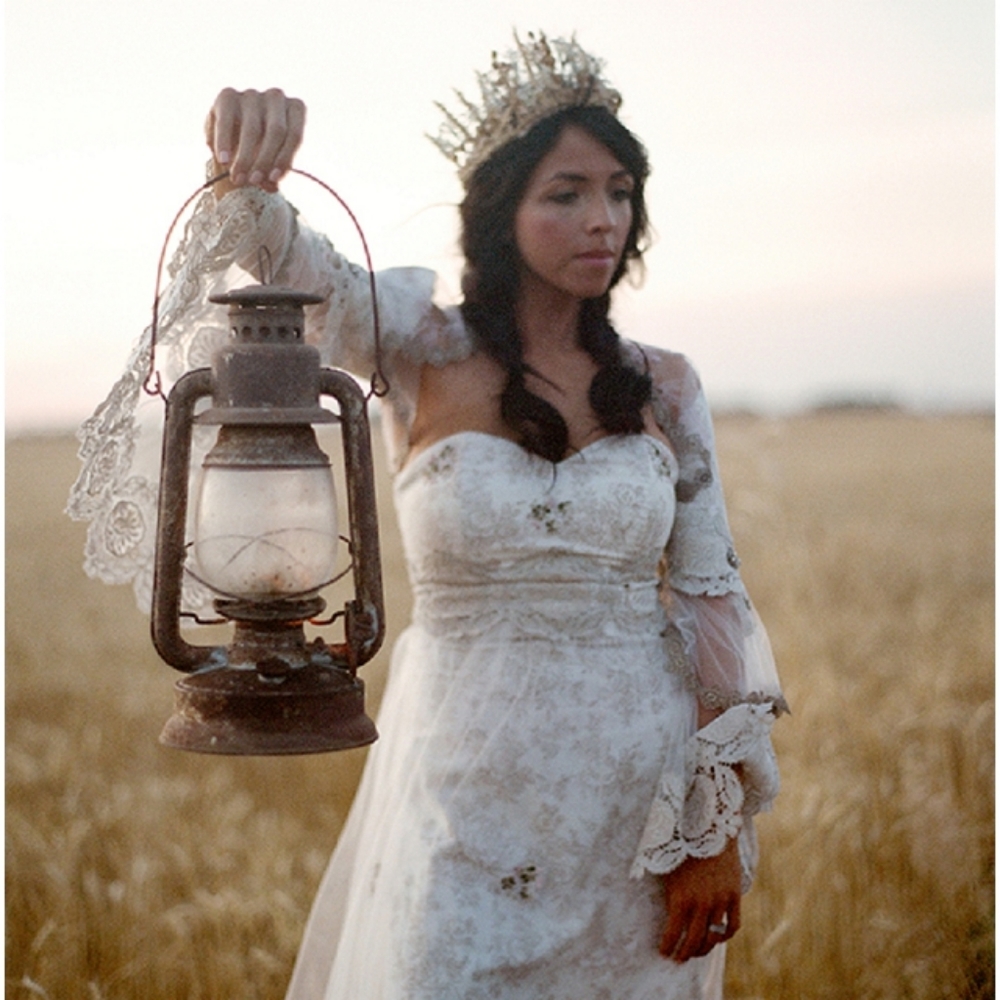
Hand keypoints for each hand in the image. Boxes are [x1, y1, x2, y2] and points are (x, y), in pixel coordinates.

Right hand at [204, 88, 305, 192]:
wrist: (233, 135)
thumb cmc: (261, 149)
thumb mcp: (271, 161)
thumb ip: (273, 173)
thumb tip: (272, 186)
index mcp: (295, 108)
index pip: (294, 136)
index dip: (284, 159)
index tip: (273, 179)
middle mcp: (276, 97)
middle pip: (276, 131)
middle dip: (264, 160)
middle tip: (253, 181)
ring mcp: (252, 94)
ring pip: (253, 129)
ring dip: (245, 158)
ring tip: (238, 179)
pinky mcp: (228, 95)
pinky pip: (226, 122)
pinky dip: (224, 143)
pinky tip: (223, 161)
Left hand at [659, 837, 740, 962]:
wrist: (708, 826)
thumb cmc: (681, 845)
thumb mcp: (667, 870)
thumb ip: (668, 896)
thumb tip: (665, 917)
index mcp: (680, 898)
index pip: (673, 934)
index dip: (667, 947)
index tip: (664, 954)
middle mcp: (701, 904)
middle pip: (694, 941)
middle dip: (685, 953)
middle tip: (679, 958)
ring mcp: (720, 901)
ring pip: (713, 937)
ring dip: (704, 947)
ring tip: (697, 951)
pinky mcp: (734, 895)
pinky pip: (733, 925)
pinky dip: (726, 935)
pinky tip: (718, 937)